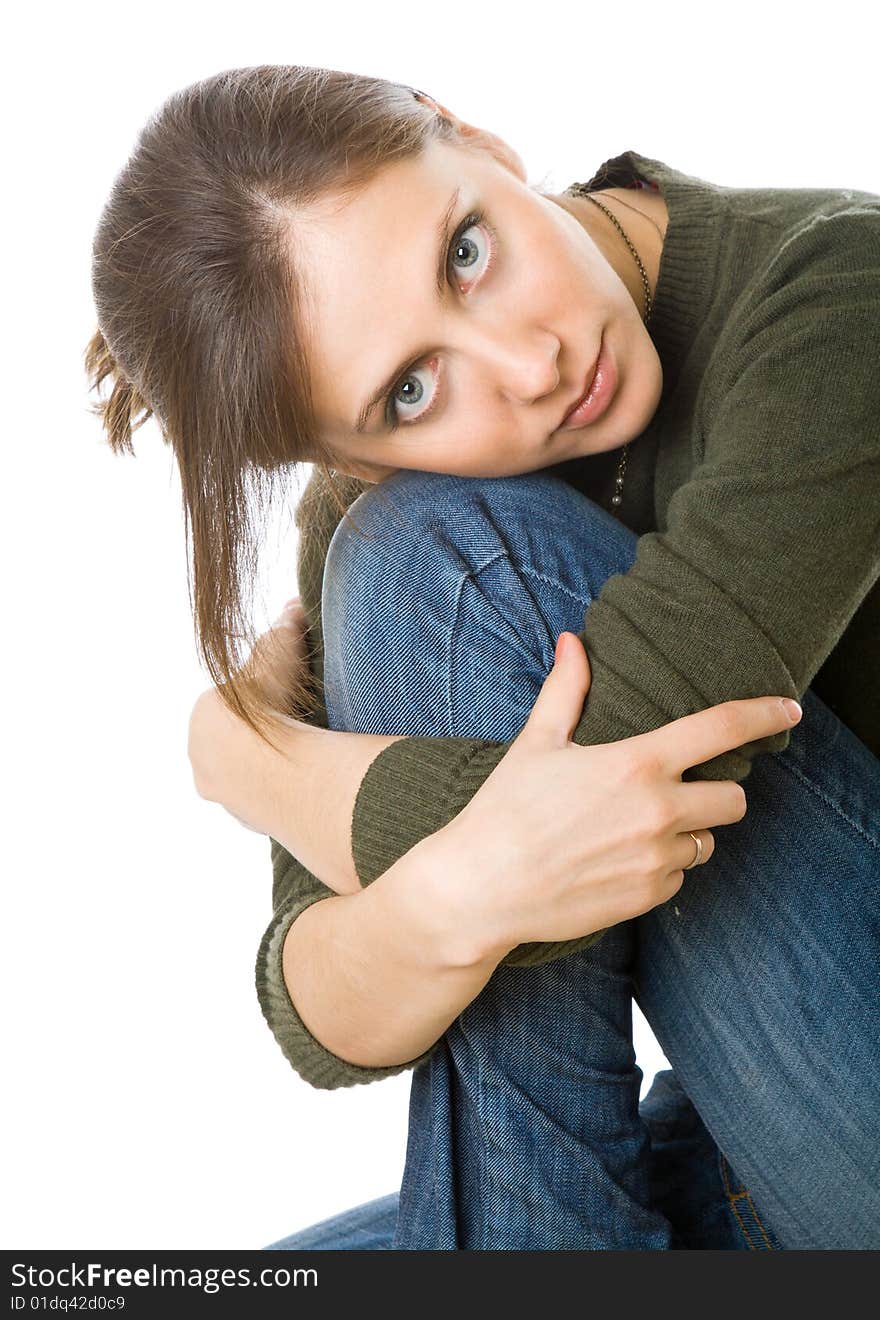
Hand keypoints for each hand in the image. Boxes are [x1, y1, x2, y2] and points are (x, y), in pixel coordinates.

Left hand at [187, 597, 306, 808]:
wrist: (273, 766)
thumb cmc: (272, 703)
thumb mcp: (279, 651)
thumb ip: (285, 626)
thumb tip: (293, 605)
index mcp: (202, 715)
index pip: (230, 705)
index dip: (260, 699)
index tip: (286, 699)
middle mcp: (200, 757)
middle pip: (232, 743)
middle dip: (257, 737)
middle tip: (293, 730)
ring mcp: (219, 792)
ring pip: (243, 776)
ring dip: (265, 768)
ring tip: (299, 759)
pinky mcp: (242, 817)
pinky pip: (260, 801)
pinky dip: (276, 793)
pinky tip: (299, 783)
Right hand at [436, 631, 801, 957]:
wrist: (483, 888)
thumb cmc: (505, 809)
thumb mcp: (537, 742)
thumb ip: (566, 689)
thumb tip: (573, 641)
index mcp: (637, 763)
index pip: (721, 729)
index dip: (764, 714)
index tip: (788, 709)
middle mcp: (660, 811)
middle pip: (734, 798)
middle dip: (717, 792)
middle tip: (680, 790)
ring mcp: (658, 858)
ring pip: (708, 841)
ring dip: (687, 833)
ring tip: (634, 829)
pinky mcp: (649, 896)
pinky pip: (679, 875)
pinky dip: (661, 866)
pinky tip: (618, 859)